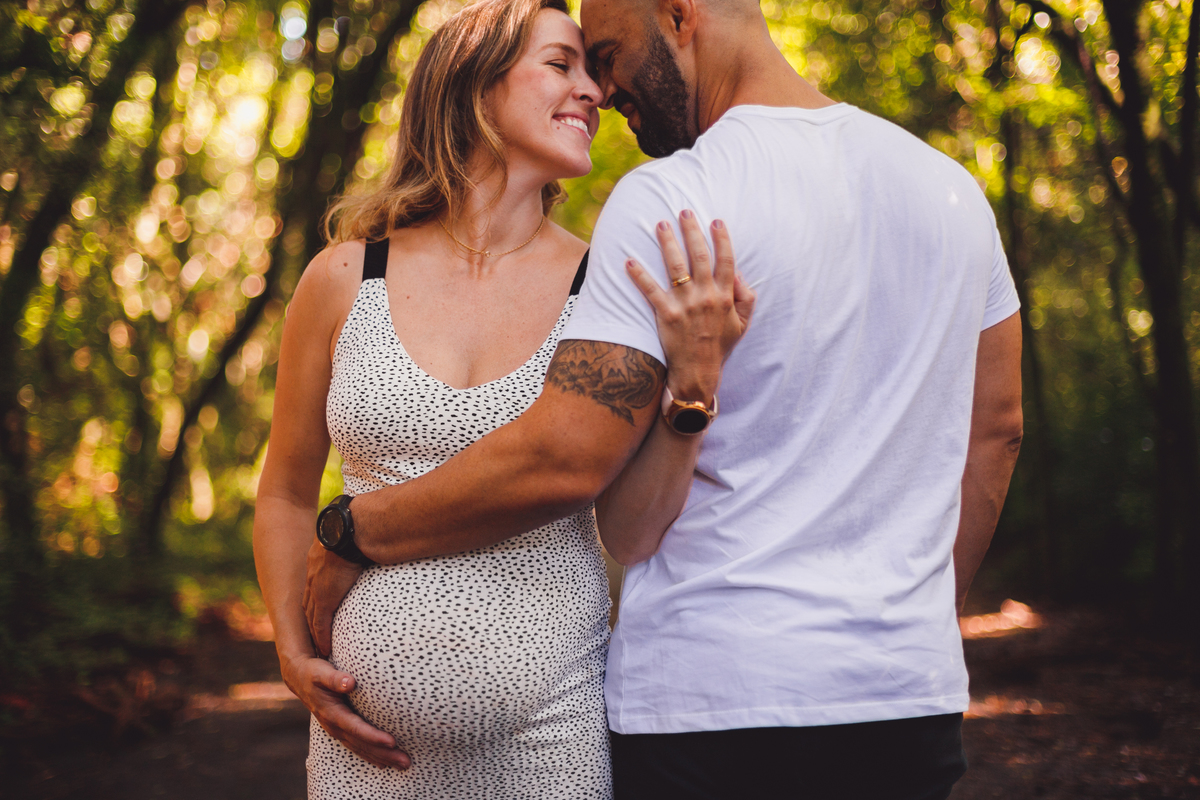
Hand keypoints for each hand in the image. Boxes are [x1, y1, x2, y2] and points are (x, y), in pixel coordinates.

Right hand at [281, 653, 410, 769]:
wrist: (300, 679)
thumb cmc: (314, 673)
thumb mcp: (322, 673)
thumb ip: (335, 678)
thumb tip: (350, 682)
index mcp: (332, 713)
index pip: (356, 728)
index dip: (373, 736)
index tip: (392, 742)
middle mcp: (335, 726)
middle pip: (362, 744)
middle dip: (384, 754)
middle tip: (405, 761)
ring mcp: (337, 730)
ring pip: (361, 748)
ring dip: (381, 758)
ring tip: (402, 764)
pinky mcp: (341, 729)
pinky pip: (357, 746)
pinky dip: (371, 755)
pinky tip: (384, 762)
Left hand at [303, 537, 362, 657]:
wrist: (352, 529)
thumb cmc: (360, 526)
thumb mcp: (356, 534)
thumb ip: (364, 540)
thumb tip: (383, 537)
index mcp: (319, 560)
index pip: (314, 586)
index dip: (315, 599)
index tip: (319, 611)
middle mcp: (314, 575)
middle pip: (308, 604)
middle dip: (310, 619)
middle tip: (314, 635)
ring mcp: (317, 588)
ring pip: (310, 617)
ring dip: (313, 633)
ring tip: (319, 648)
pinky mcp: (325, 598)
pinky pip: (319, 624)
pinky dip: (321, 638)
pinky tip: (325, 650)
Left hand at [625, 210, 755, 402]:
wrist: (699, 372)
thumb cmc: (720, 345)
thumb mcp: (743, 323)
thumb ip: (746, 297)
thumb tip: (738, 273)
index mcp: (725, 296)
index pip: (726, 260)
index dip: (722, 239)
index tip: (716, 221)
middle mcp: (706, 297)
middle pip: (699, 255)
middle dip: (691, 230)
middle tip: (684, 211)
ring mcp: (685, 305)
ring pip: (675, 266)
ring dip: (667, 243)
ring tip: (660, 224)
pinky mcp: (666, 315)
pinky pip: (651, 290)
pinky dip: (639, 275)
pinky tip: (629, 261)